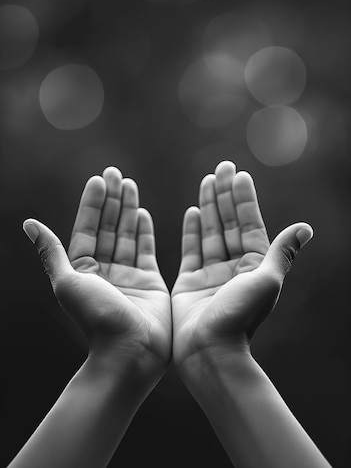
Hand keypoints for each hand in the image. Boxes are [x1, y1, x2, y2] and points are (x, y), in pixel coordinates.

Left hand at [23, 167, 170, 377]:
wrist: (130, 350)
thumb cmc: (96, 318)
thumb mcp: (67, 281)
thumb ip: (52, 251)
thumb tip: (29, 223)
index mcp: (83, 269)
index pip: (87, 228)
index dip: (93, 203)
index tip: (99, 179)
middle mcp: (105, 270)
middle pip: (108, 226)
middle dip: (112, 199)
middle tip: (116, 173)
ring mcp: (128, 274)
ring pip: (127, 233)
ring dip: (129, 208)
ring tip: (130, 184)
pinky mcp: (150, 281)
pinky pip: (146, 249)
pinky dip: (144, 230)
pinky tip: (143, 212)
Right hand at [171, 161, 312, 371]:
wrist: (210, 351)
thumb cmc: (241, 317)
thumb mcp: (266, 281)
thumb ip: (281, 251)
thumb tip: (305, 227)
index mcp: (254, 265)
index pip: (249, 224)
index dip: (243, 199)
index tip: (239, 175)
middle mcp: (234, 267)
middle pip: (229, 223)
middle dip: (225, 194)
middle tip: (221, 167)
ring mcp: (211, 273)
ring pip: (211, 231)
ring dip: (209, 206)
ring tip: (207, 180)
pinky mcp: (190, 281)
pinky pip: (191, 249)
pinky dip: (192, 230)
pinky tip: (192, 211)